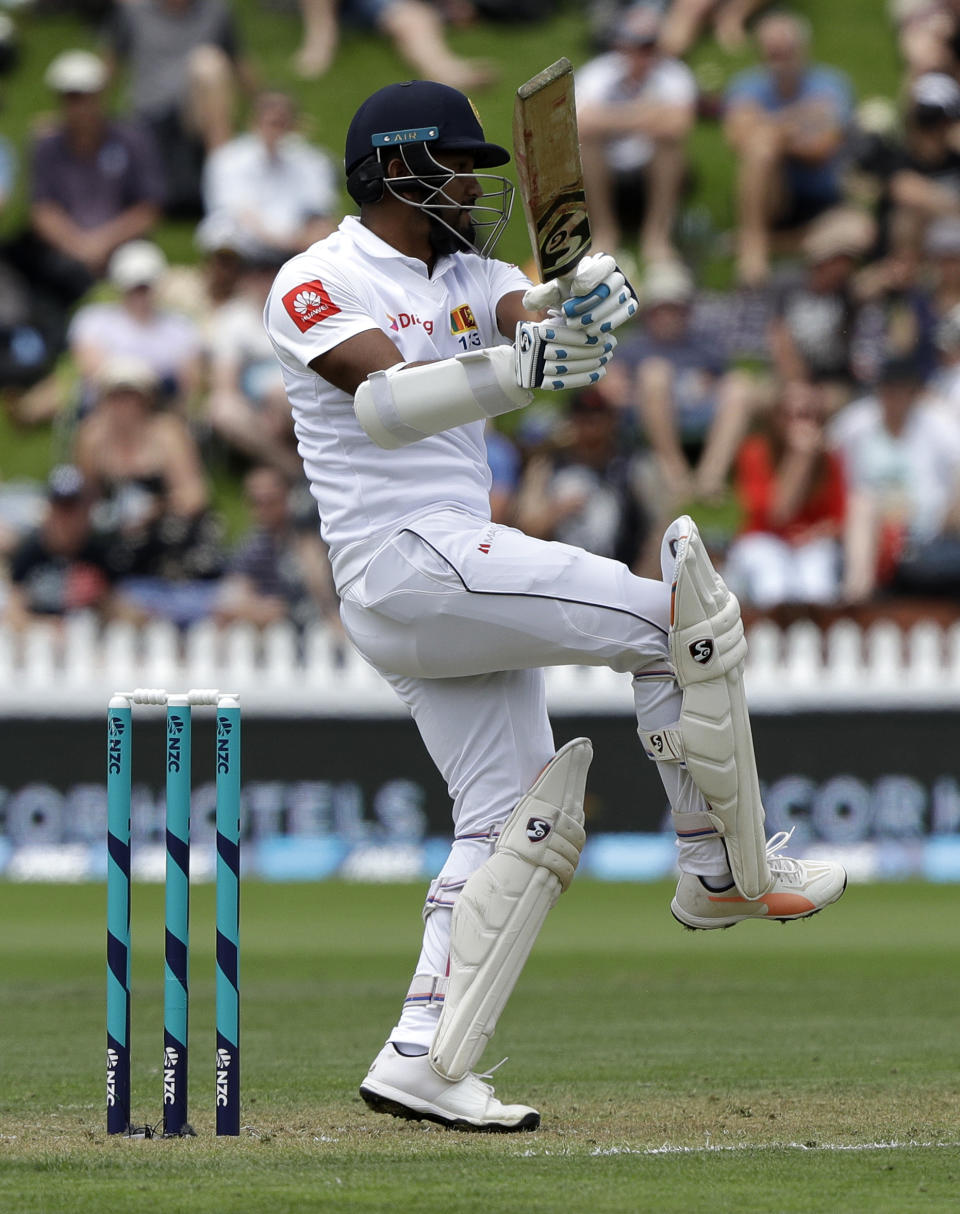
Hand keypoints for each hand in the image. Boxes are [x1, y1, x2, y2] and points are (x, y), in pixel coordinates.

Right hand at [515, 318, 615, 390]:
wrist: (525, 359)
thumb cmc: (545, 335)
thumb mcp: (555, 323)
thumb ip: (572, 324)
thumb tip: (600, 331)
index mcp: (539, 333)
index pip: (566, 336)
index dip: (587, 338)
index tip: (604, 337)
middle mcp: (536, 351)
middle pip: (570, 352)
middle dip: (593, 350)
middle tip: (610, 347)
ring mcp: (538, 369)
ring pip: (571, 367)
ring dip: (592, 363)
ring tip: (607, 357)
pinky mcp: (543, 382)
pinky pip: (568, 382)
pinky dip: (586, 378)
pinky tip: (601, 372)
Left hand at [522, 252, 637, 334]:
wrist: (578, 310)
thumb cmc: (565, 296)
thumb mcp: (552, 293)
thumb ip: (542, 294)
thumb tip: (529, 301)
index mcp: (599, 263)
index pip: (605, 264)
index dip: (592, 277)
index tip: (575, 290)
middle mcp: (615, 274)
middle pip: (614, 284)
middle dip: (592, 301)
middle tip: (569, 314)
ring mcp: (625, 289)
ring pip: (621, 299)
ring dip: (599, 314)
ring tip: (577, 325)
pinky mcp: (630, 305)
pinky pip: (627, 311)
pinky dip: (611, 321)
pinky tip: (593, 331)